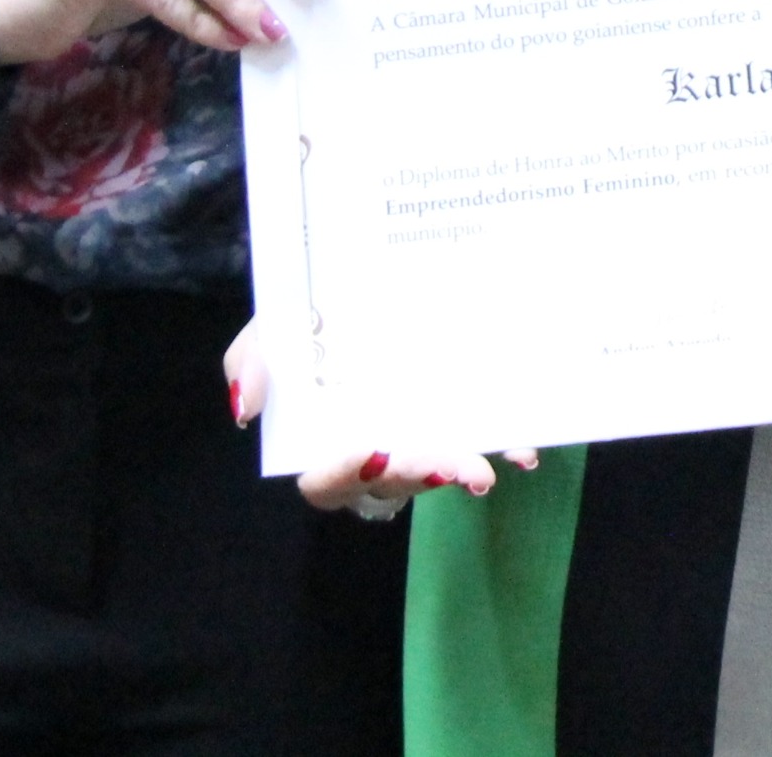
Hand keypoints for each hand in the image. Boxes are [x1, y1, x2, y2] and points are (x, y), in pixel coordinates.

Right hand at [221, 318, 536, 516]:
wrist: (361, 287)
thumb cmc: (309, 322)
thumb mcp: (272, 330)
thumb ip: (253, 360)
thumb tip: (248, 406)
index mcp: (325, 441)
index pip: (325, 482)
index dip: (344, 473)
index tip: (370, 449)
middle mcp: (376, 451)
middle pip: (391, 483)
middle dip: (416, 474)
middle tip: (441, 462)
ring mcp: (421, 439)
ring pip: (441, 471)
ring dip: (462, 470)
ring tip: (482, 468)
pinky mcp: (464, 422)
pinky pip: (486, 445)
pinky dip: (506, 448)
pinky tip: (523, 450)